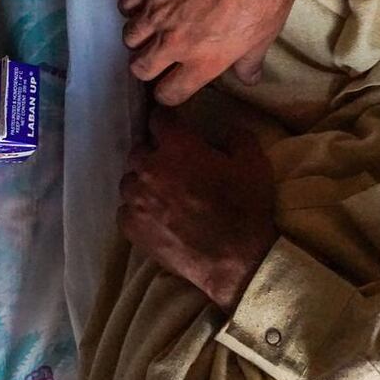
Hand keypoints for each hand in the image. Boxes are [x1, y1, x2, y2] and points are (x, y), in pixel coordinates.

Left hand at [118, 111, 277, 311]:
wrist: (235, 261)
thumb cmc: (245, 208)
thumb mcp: (254, 162)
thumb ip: (236, 136)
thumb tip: (225, 129)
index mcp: (177, 147)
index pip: (158, 119)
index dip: (166, 121)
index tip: (172, 126)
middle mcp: (150, 168)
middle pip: (139, 150)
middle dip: (154, 153)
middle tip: (172, 166)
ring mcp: (136, 199)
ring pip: (129, 180)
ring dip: (142, 182)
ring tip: (161, 194)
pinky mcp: (130, 226)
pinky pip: (125, 209)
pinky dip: (137, 210)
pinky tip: (155, 217)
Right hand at [119, 0, 305, 105]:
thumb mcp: (264, 36)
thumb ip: (248, 63)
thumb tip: (247, 78)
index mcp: (202, 61)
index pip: (168, 94)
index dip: (169, 92)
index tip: (171, 84)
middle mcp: (173, 42)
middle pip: (139, 69)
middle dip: (148, 66)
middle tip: (158, 55)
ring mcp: (156, 11)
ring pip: (128, 38)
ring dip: (139, 37)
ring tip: (152, 27)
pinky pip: (125, 5)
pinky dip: (133, 7)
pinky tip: (147, 3)